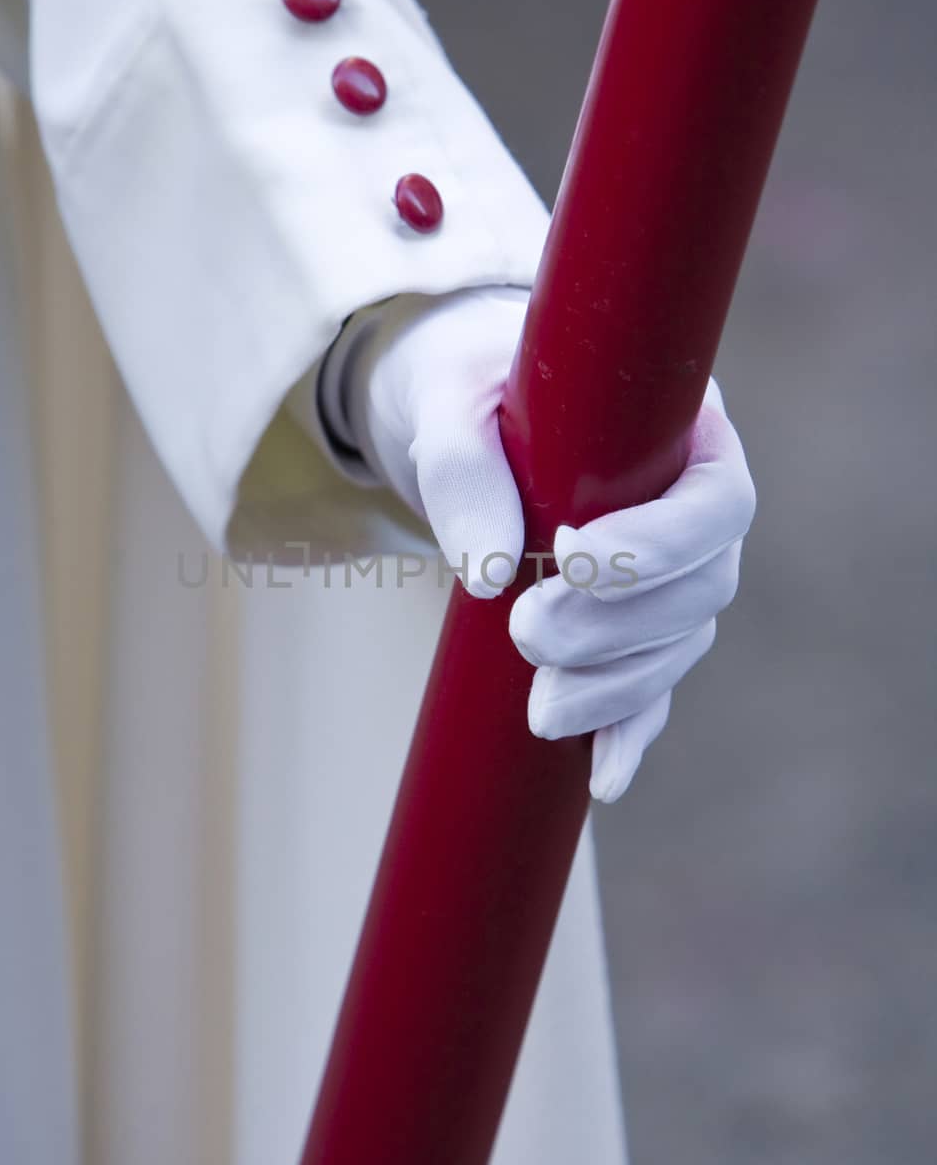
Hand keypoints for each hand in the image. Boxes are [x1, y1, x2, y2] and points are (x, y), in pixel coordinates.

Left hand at [337, 287, 755, 801]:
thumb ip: (464, 466)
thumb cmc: (467, 388)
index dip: (662, 542)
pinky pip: (650, 689)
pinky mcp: (627, 629)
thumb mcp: (448, 400)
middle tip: (527, 629)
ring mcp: (668, 576)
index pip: (716, 499)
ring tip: (539, 709)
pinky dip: (628, 732)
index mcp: (680, 432)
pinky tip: (603, 776)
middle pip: (702, 586)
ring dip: (616, 687)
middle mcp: (690, 510)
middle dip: (619, 625)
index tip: (574, 558)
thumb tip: (491, 571)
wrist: (460, 417)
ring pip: (678, 645)